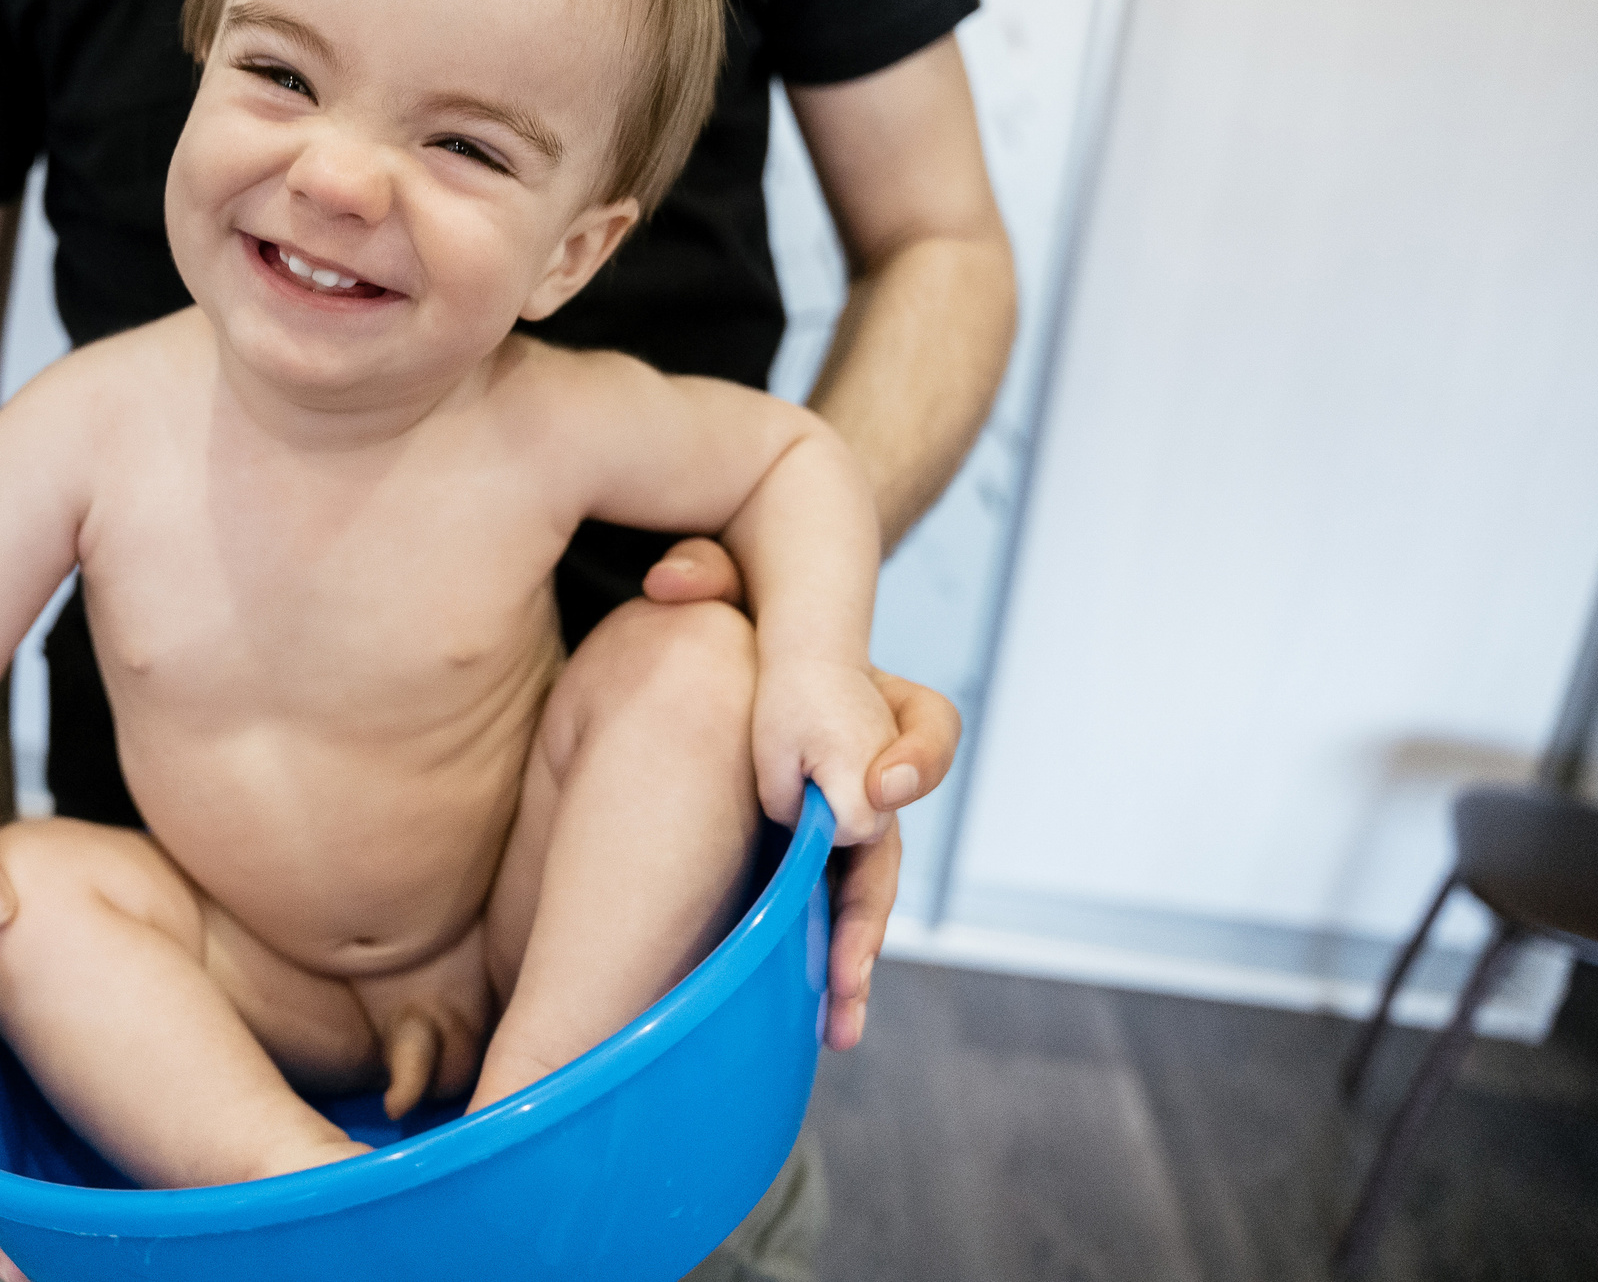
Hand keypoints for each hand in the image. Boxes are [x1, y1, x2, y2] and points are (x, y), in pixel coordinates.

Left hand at [640, 538, 962, 1050]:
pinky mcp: (799, 867)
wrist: (674, 681)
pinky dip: (833, 971)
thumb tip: (676, 581)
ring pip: (861, 896)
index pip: (923, 727)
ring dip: (854, 954)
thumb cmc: (714, 624)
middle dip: (873, 898)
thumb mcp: (714, 590)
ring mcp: (834, 825)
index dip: (913, 757)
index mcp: (862, 701)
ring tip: (841, 1010)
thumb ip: (705, 574)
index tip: (880, 788)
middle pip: (889, 844)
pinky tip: (830, 1024)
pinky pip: (827, 923)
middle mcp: (862, 769)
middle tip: (854, 945)